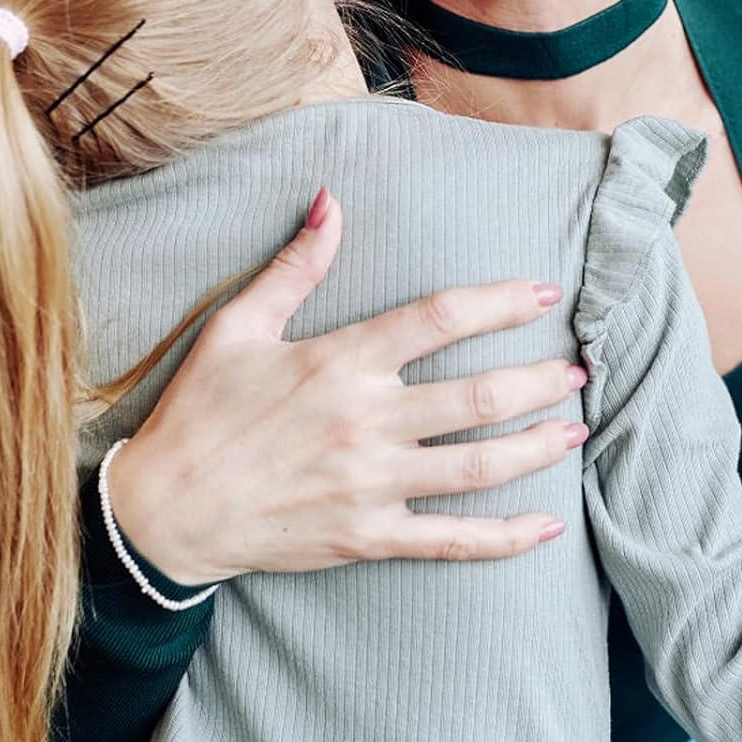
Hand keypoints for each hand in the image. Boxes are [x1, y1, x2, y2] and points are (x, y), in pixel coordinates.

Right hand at [107, 190, 588, 584]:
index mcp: (341, 361)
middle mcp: (366, 421)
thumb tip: (332, 200)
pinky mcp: (367, 537)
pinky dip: (502, 538)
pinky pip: (449, 541)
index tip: (543, 294)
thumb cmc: (201, 412)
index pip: (439, 318)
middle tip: (579, 367)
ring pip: (476, 465)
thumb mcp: (239, 326)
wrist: (162, 514)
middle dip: (538, 379)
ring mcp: (371, 484)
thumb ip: (296, 265)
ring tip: (577, 427)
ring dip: (536, 446)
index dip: (499, 301)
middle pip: (476, 395)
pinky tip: (545, 529)